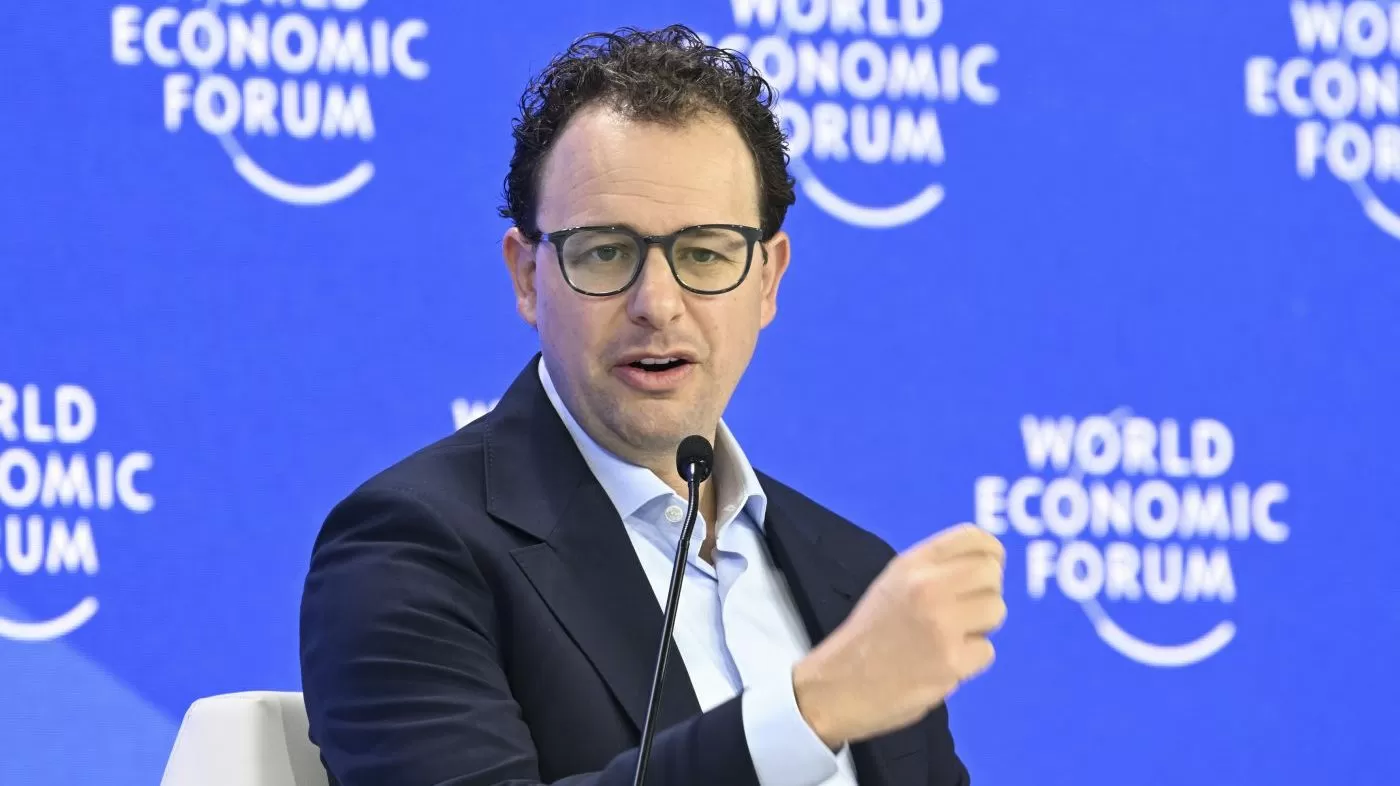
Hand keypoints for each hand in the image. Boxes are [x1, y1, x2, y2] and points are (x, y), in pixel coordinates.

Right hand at [792, 524, 1006, 747]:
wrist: (841, 684)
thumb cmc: (870, 634)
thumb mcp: (892, 583)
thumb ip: (933, 569)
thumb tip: (986, 566)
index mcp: (912, 565)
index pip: (972, 538)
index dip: (992, 552)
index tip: (990, 567)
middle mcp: (928, 587)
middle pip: (992, 573)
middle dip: (988, 592)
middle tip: (969, 610)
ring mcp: (942, 625)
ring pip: (996, 611)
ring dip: (981, 627)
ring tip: (952, 637)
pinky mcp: (952, 661)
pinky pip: (987, 651)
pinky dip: (970, 660)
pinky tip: (943, 663)